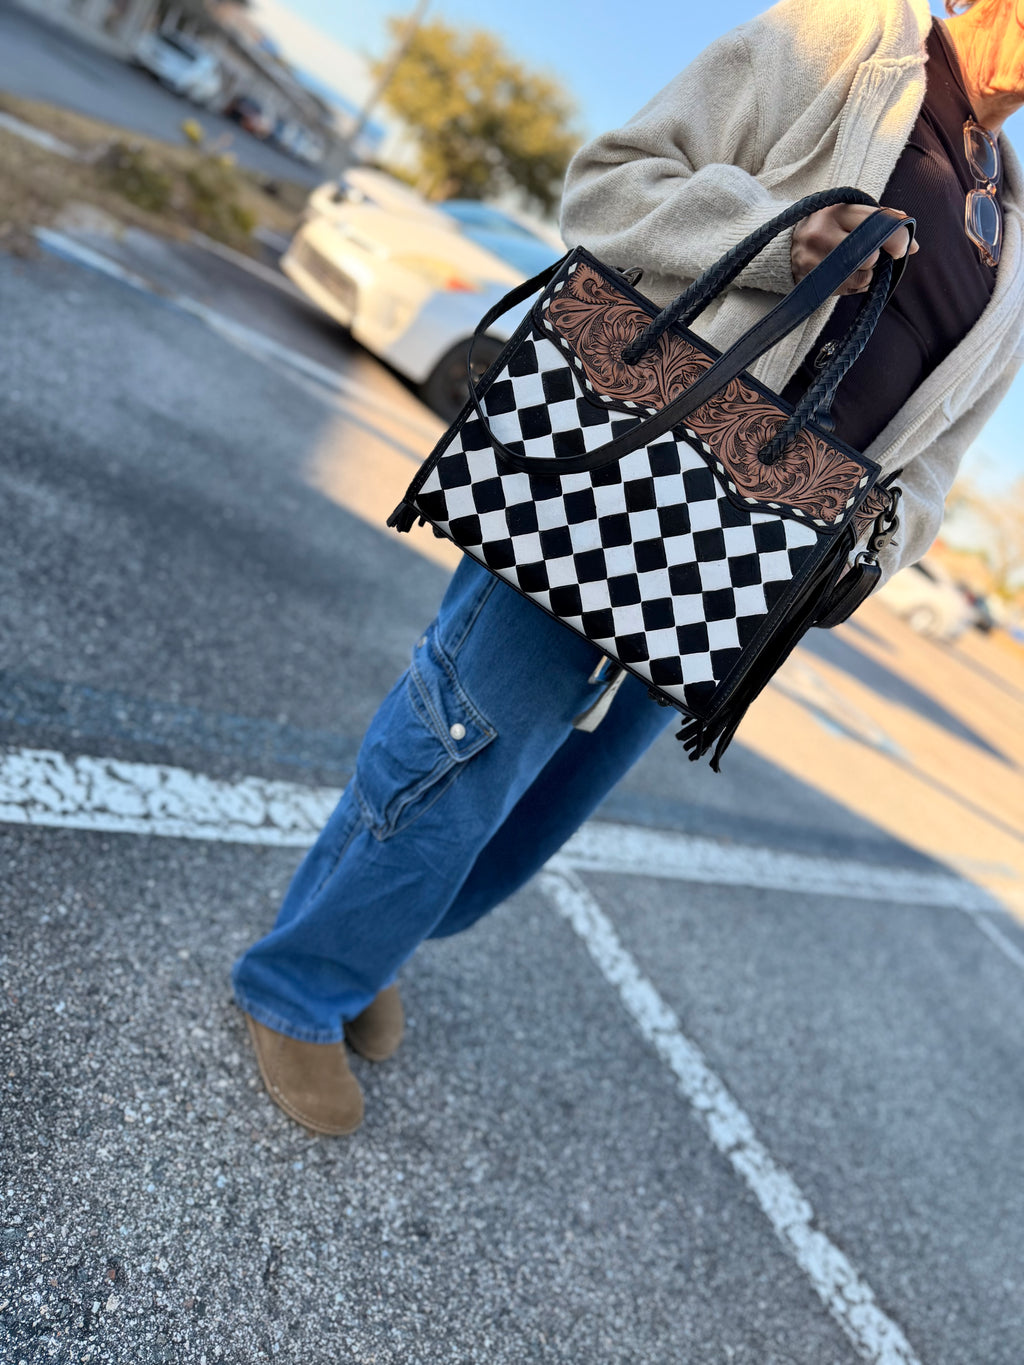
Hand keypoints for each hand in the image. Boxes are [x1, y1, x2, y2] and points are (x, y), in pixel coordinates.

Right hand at [791, 204, 918, 294]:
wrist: (786, 244)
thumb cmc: (829, 225)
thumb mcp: (851, 213)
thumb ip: (884, 221)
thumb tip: (915, 246)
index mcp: (834, 211)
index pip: (874, 223)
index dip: (895, 237)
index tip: (903, 249)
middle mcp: (820, 235)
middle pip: (868, 255)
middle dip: (877, 259)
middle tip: (874, 257)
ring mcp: (813, 261)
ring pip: (860, 276)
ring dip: (867, 274)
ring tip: (855, 265)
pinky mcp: (811, 283)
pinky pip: (848, 290)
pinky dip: (855, 285)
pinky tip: (845, 275)